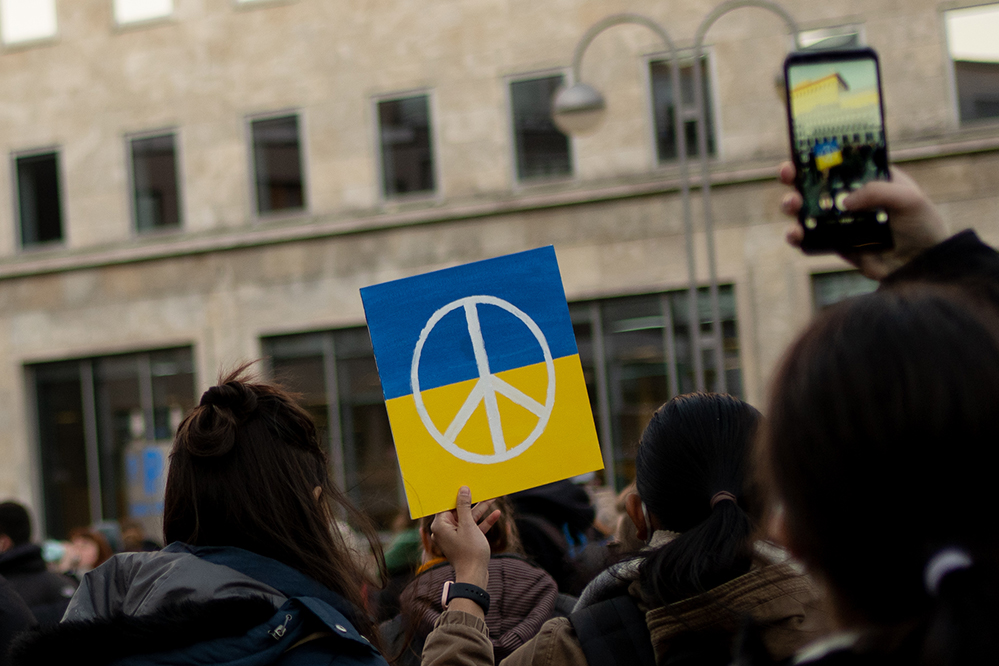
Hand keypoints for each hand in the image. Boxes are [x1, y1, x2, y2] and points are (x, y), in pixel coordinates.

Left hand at [430, 487, 500, 589]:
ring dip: (481, 510)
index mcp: (440, 525)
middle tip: (482, 489)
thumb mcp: (468, 525)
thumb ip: (464, 506)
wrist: (475, 577)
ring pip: (468, 519)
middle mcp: (445, 530)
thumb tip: (463, 490)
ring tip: (493, 497)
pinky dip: (482, 522)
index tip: (465, 484)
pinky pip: (473, 528)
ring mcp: (455, 537)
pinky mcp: (464, 542)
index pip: (447, 504)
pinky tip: (496, 514)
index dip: (457, 494)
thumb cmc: (469, 552)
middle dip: (472, 501)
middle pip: (459, 510)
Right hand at [779, 162, 948, 279]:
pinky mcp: (836, 246)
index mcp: (866, 178)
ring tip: (792, 206)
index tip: (800, 152)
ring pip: (805, 212)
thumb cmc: (923, 224)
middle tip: (788, 175)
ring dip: (791, 206)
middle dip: (794, 178)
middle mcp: (849, 198)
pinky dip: (798, 239)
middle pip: (813, 184)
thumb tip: (844, 202)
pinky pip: (810, 241)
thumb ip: (877, 192)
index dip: (815, 156)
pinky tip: (796, 235)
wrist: (924, 264)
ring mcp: (839, 222)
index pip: (836, 162)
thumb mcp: (908, 198)